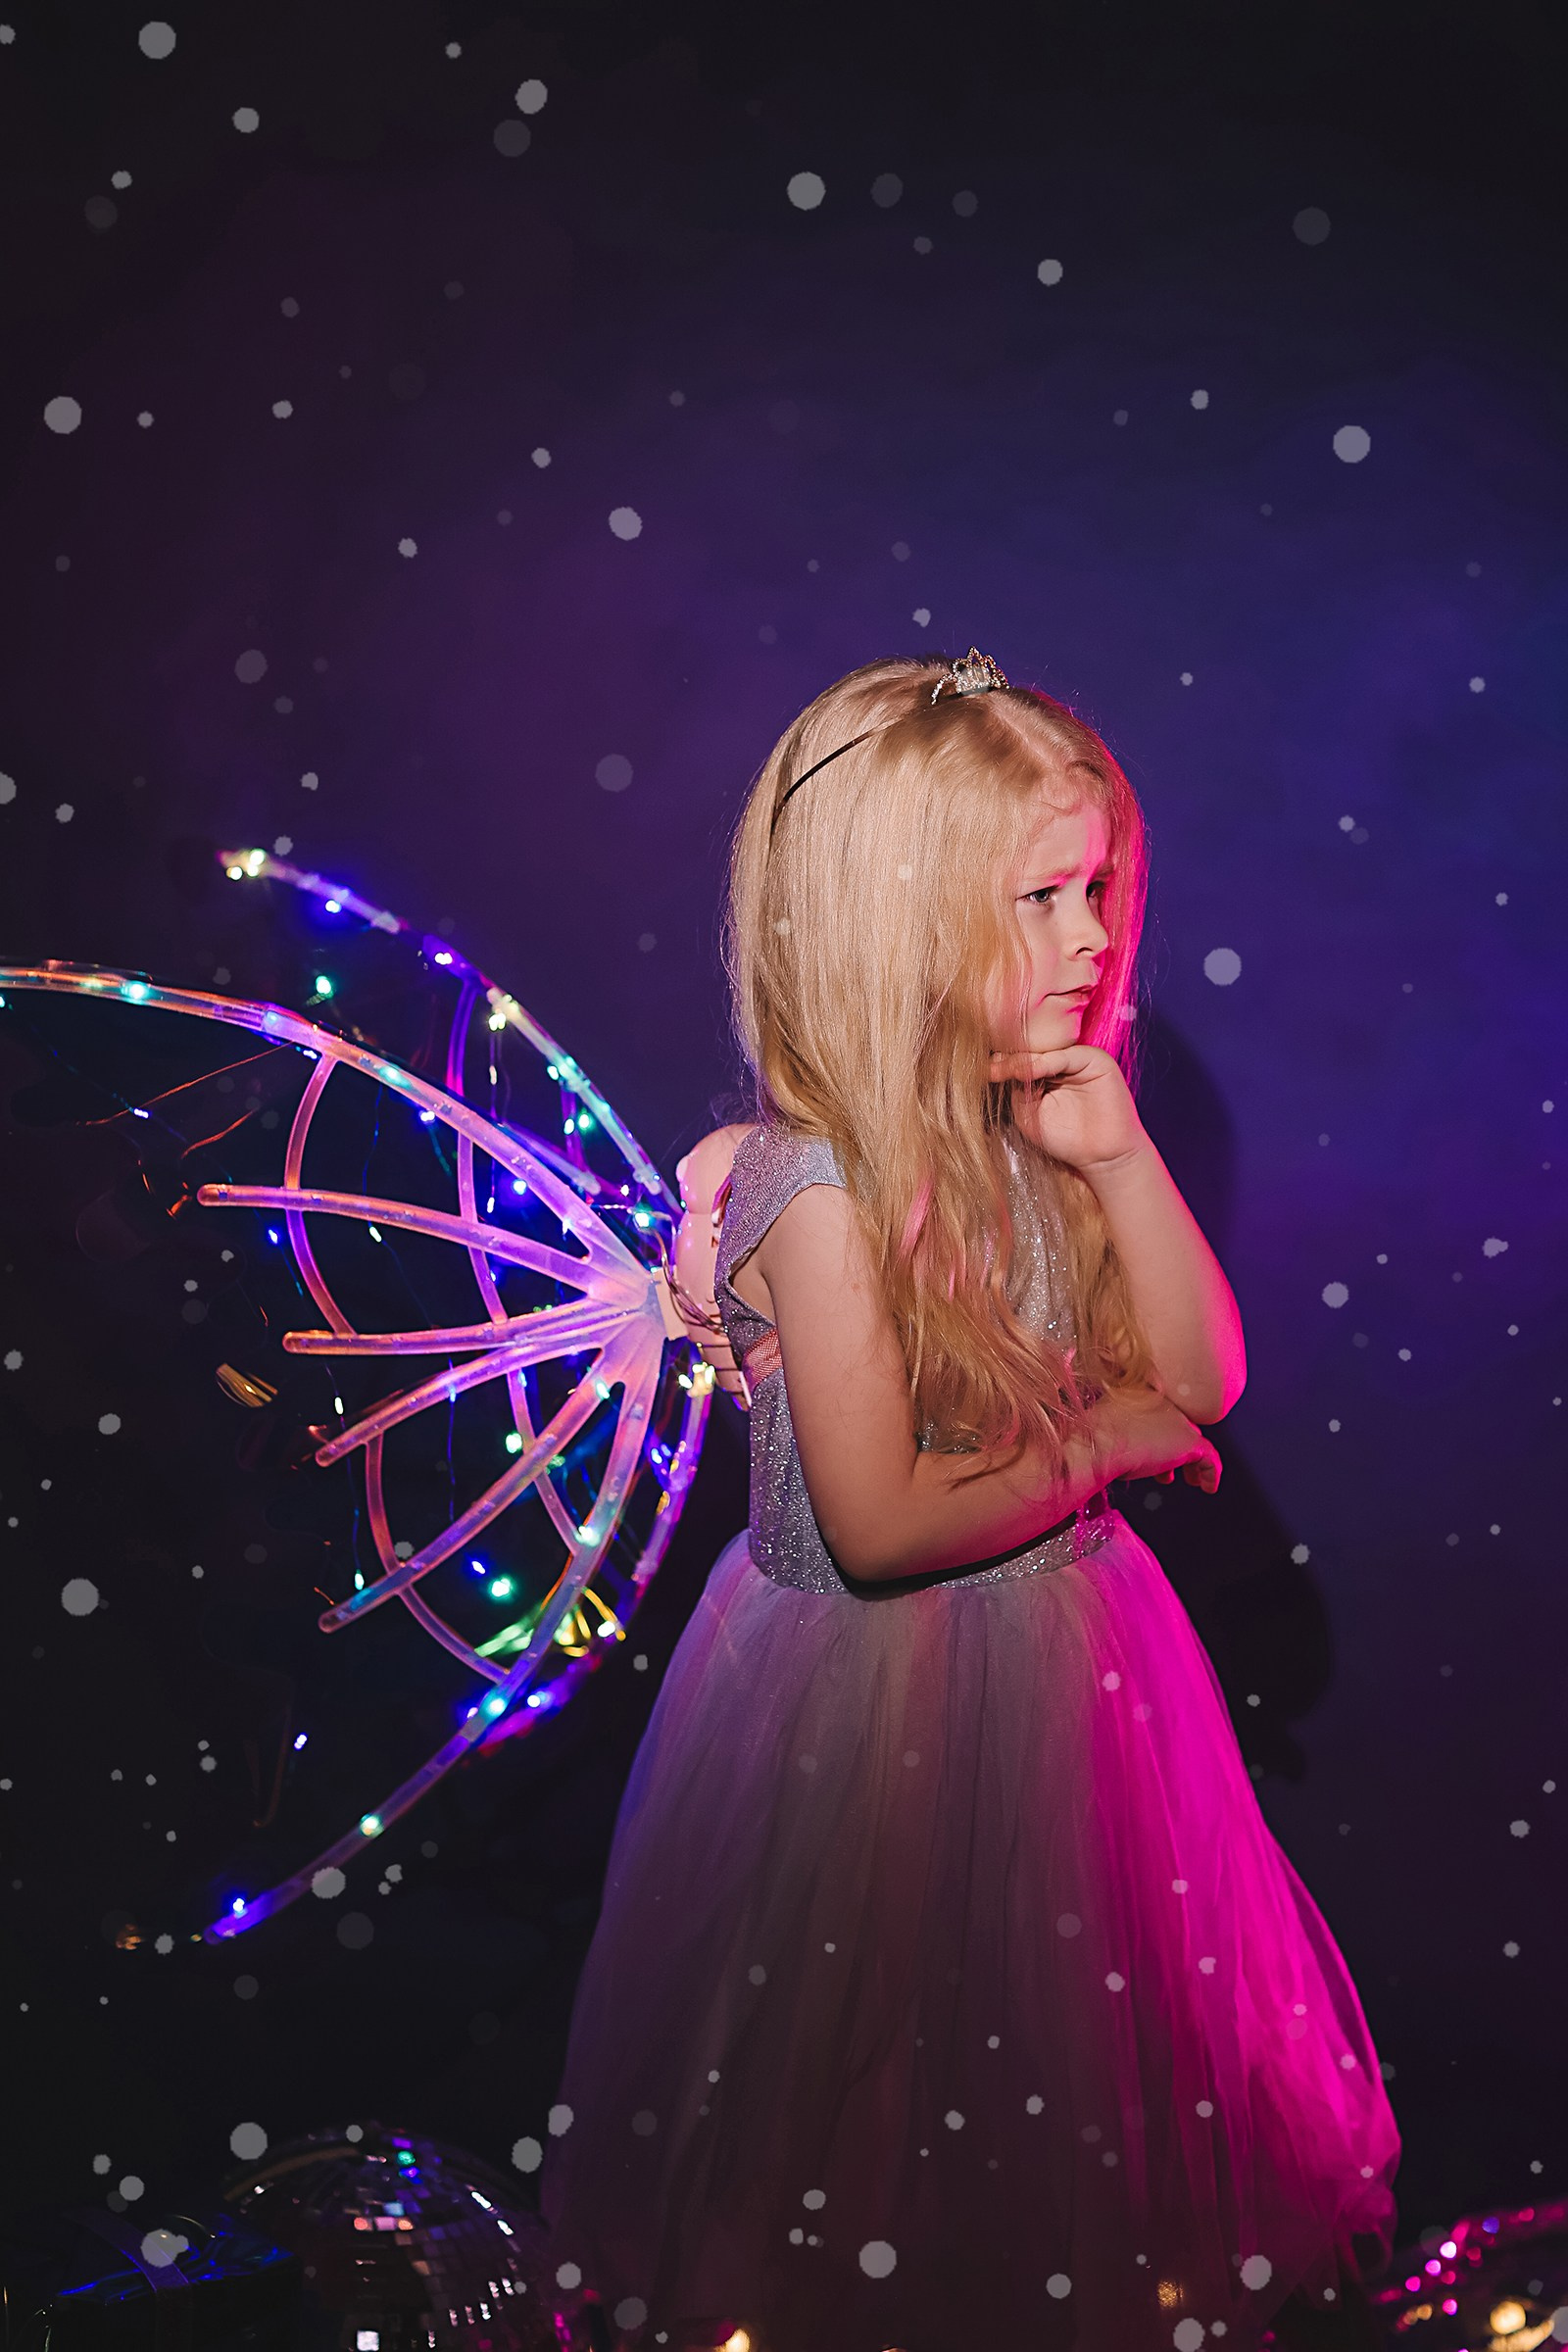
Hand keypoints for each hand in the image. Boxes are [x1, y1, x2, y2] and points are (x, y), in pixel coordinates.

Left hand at [987, 1043, 1146, 1174]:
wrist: (1102, 1157)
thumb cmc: (1066, 1138)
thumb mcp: (1029, 1114)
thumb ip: (1016, 1091)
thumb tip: (996, 1067)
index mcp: (1046, 1072)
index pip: (1020, 1061)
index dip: (1001, 1065)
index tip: (980, 1072)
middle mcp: (1062, 1062)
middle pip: (1031, 1052)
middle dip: (1008, 1060)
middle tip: (988, 1068)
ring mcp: (1079, 1059)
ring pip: (1046, 1052)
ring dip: (1022, 1061)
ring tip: (1003, 1070)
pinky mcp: (1097, 1061)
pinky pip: (1066, 1056)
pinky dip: (1045, 1062)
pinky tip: (1027, 1072)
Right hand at [1087, 1385, 1221, 1494]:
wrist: (1102, 1441)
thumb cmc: (1093, 1436)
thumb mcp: (1100, 1424)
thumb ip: (1110, 1428)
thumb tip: (1109, 1444)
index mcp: (1140, 1393)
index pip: (1157, 1415)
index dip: (1155, 1437)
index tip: (1150, 1451)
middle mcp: (1163, 1403)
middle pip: (1175, 1428)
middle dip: (1171, 1451)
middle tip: (1166, 1472)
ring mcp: (1178, 1421)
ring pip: (1192, 1442)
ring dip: (1188, 1463)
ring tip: (1189, 1479)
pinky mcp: (1190, 1442)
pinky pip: (1209, 1459)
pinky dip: (1210, 1474)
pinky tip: (1208, 1487)